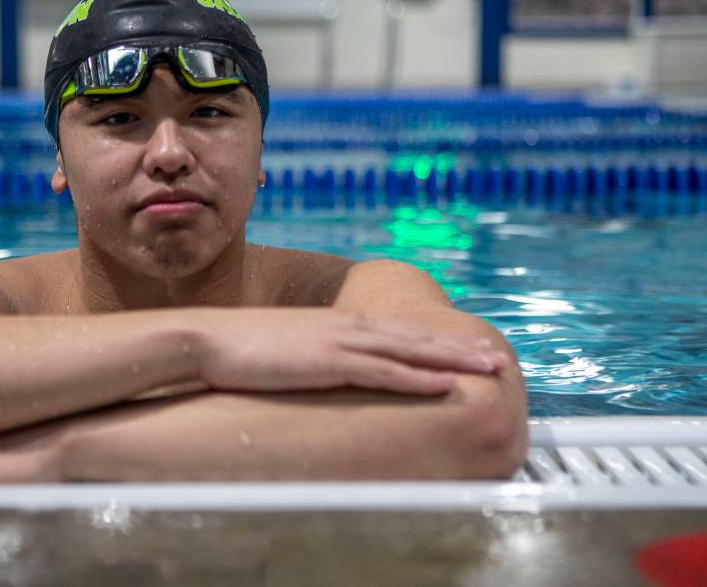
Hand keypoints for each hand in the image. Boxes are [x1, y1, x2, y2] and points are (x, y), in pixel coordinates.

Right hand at [197, 308, 509, 395]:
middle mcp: (346, 327)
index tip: (467, 348)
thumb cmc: (239, 348)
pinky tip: (445, 383)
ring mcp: (339, 342)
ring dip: (454, 358)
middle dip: (460, 347)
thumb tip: (323, 372)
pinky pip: (383, 370)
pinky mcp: (327, 362)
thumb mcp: (285, 350)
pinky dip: (418, 375)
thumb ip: (312, 357)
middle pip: (416, 336)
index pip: (398, 331)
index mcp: (337, 324)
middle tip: (499, 358)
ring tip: (490, 367)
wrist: (208, 339)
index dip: (437, 341)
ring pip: (411, 350)